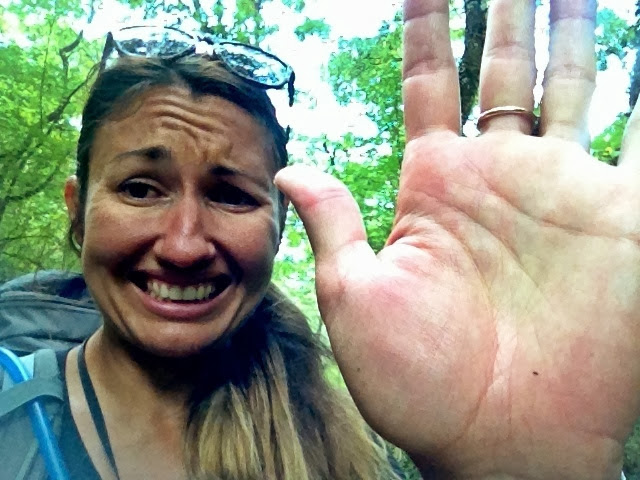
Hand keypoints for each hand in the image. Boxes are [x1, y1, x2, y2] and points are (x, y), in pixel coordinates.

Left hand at [276, 0, 639, 477]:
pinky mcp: (620, 221)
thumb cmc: (418, 384)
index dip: (428, 25)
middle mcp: (499, 178)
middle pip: (503, 69)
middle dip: (508, 13)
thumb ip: (332, 223)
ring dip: (569, 34)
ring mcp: (562, 192)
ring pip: (570, 86)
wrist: (496, 442)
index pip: (430, 80)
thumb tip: (288, 170)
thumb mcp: (354, 297)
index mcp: (435, 185)